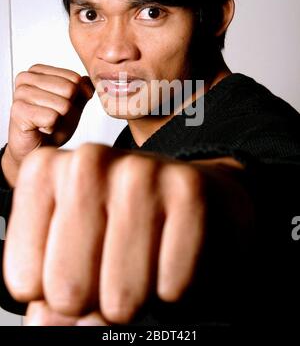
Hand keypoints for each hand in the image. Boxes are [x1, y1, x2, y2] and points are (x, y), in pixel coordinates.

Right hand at [1, 64, 93, 186]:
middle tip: (55, 116)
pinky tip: (41, 128)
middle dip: (69, 108)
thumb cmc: (51, 125)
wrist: (36, 147)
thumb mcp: (73, 104)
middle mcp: (26, 78)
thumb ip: (82, 89)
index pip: (74, 77)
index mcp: (38, 71)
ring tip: (47, 122)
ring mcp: (20, 93)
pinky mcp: (19, 111)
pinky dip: (52, 127)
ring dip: (60, 118)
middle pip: (70, 89)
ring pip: (63, 104)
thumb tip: (88, 81)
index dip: (78, 95)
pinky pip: (52, 117)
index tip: (67, 107)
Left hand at [4, 144, 206, 323]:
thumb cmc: (116, 217)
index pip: (26, 281)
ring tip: (140, 260)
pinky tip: (168, 252)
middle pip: (68, 290)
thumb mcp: (65, 245)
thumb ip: (46, 287)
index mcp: (43, 172)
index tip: (73, 264)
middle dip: (93, 299)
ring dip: (135, 295)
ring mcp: (139, 173)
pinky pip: (172, 285)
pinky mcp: (187, 190)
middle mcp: (87, 162)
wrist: (176, 192)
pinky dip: (173, 286)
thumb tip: (47, 324)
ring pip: (121, 295)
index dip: (52, 290)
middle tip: (109, 268)